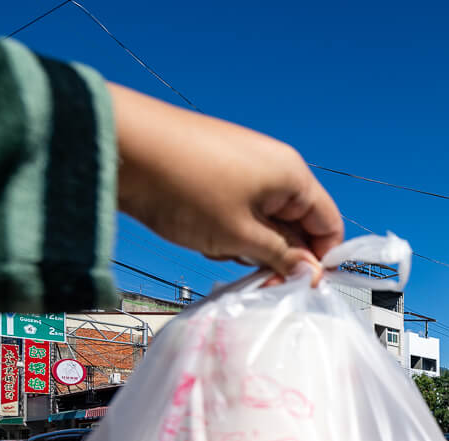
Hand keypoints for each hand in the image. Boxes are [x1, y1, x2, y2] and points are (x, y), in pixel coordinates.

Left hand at [109, 83, 341, 285]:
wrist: (119, 147)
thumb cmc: (186, 189)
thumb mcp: (240, 235)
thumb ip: (282, 256)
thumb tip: (311, 273)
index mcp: (293, 176)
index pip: (329, 225)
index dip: (319, 260)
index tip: (298, 286)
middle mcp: (276, 166)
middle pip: (297, 224)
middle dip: (278, 254)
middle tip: (252, 277)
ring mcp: (245, 166)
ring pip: (265, 221)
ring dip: (248, 244)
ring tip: (216, 245)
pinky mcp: (218, 169)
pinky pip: (239, 209)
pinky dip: (227, 228)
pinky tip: (200, 231)